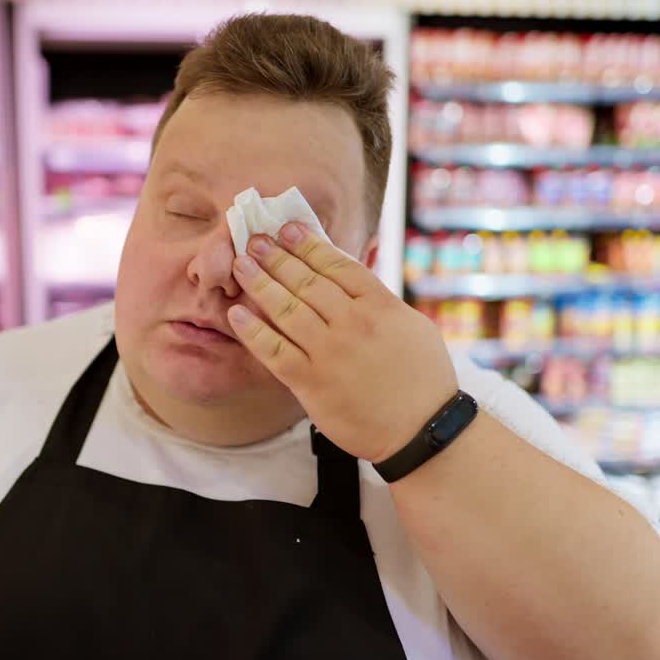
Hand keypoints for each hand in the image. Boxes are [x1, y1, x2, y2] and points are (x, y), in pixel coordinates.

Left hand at [227, 222, 458, 463]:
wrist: (422, 430)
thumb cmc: (423, 380)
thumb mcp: (412, 326)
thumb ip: (381, 301)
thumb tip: (355, 278)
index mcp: (380, 305)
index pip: (337, 264)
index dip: (308, 244)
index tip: (288, 229)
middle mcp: (353, 323)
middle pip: (306, 280)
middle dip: (276, 256)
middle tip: (254, 239)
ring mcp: (330, 352)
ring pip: (286, 308)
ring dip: (259, 283)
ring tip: (240, 264)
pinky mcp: (312, 382)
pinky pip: (274, 350)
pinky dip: (253, 331)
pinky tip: (237, 314)